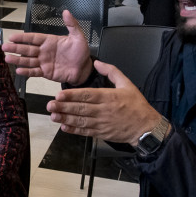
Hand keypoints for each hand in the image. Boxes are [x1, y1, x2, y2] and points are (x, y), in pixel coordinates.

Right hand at [2, 10, 93, 84]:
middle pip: (27, 49)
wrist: (84, 68)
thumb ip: (72, 24)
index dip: (23, 37)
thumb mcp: (78, 36)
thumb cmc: (81, 52)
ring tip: (7, 58)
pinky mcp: (46, 72)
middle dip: (16, 48)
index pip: (33, 38)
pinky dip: (27, 72)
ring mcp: (44, 62)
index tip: (12, 36)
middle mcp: (44, 51)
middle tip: (4, 47)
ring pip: (28, 60)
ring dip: (17, 59)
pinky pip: (34, 72)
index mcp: (49, 41)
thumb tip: (66, 12)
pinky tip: (18, 70)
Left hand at [47, 60, 162, 141]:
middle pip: (81, 109)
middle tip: (50, 105)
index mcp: (108, 97)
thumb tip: (96, 63)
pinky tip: (64, 127)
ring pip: (81, 121)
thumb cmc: (136, 105)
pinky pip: (85, 132)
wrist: (145, 127)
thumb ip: (111, 71)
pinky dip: (74, 130)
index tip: (59, 95)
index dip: (72, 95)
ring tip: (53, 116)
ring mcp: (102, 123)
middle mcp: (103, 111)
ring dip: (66, 119)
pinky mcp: (101, 133)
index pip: (87, 95)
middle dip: (64, 107)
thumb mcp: (127, 83)